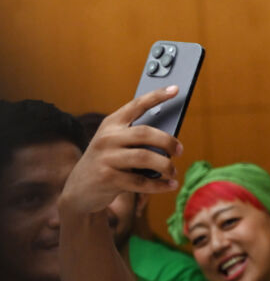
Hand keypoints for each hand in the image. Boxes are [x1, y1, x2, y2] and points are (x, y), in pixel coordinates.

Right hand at [61, 86, 182, 214]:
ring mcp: (106, 157)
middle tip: (180, 150)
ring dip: (166, 165)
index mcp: (111, 124)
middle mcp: (107, 137)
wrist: (78, 190)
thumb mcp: (115, 146)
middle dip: (168, 141)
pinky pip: (141, 181)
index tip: (176, 89)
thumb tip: (170, 141)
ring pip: (145, 158)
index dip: (157, 96)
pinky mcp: (108, 178)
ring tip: (173, 171)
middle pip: (145, 133)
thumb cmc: (107, 164)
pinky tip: (170, 185)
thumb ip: (136, 140)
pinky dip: (160, 185)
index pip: (136, 105)